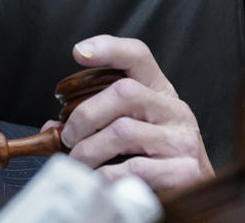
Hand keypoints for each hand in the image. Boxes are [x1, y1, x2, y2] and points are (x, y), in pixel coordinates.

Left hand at [41, 34, 214, 189]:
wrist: (193, 196)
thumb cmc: (150, 159)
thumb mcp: (127, 131)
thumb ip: (92, 122)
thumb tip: (51, 129)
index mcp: (158, 92)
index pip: (138, 55)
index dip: (109, 48)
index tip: (79, 51)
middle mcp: (174, 109)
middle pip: (123, 92)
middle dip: (85, 115)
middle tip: (68, 137)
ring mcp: (182, 139)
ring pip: (123, 130)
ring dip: (89, 149)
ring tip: (79, 161)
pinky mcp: (185, 171)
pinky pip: (134, 168)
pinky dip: (106, 174)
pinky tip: (99, 178)